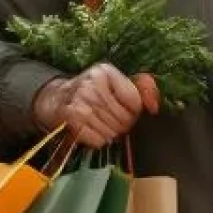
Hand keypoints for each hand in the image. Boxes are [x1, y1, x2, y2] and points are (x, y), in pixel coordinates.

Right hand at [34, 64, 160, 147]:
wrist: (57, 98)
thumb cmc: (93, 91)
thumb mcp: (116, 82)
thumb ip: (142, 88)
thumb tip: (155, 106)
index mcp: (105, 72)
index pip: (135, 102)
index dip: (134, 112)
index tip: (127, 111)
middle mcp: (92, 85)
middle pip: (124, 120)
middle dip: (123, 125)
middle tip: (113, 121)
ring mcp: (80, 102)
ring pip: (112, 132)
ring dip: (110, 133)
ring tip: (102, 124)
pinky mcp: (71, 119)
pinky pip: (98, 140)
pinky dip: (98, 140)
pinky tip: (93, 130)